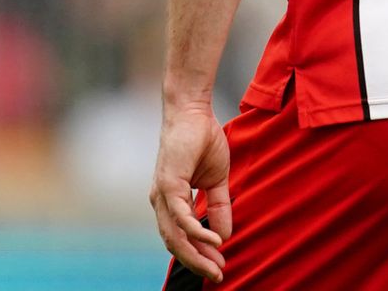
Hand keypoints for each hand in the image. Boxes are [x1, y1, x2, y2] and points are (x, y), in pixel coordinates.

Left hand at [151, 102, 232, 281]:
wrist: (192, 113)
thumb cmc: (202, 141)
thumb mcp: (218, 180)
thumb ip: (219, 206)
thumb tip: (226, 234)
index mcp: (170, 202)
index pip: (181, 238)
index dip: (199, 255)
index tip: (219, 267)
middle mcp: (161, 203)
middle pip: (175, 244)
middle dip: (197, 262)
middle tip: (218, 276)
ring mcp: (162, 195)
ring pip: (175, 236)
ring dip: (196, 254)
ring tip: (216, 265)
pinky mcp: (168, 184)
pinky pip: (181, 216)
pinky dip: (196, 231)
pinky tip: (214, 240)